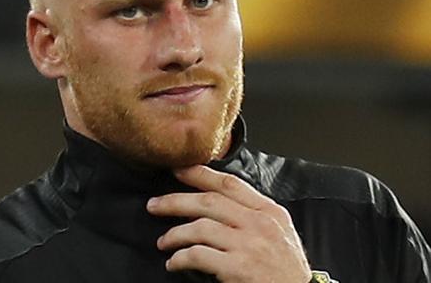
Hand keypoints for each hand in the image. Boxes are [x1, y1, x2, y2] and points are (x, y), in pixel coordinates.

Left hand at [146, 165, 310, 282]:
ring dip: (174, 234)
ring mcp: (249, 245)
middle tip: (154, 205)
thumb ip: (253, 214)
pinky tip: (174, 262)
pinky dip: (181, 258)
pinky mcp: (239, 268)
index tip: (178, 169)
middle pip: (208, 202)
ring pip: (199, 228)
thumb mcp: (279, 232)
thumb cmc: (286, 270)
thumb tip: (216, 200)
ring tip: (164, 241)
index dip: (200, 174)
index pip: (229, 183)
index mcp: (269, 211)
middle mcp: (259, 224)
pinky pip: (198, 255)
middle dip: (175, 201)